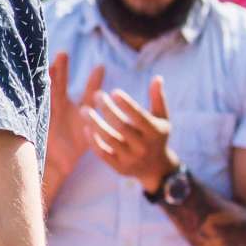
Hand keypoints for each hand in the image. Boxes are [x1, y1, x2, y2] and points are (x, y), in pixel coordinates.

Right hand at [44, 53, 105, 192]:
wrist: (56, 164)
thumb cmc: (73, 148)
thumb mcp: (91, 136)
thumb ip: (102, 128)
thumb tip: (122, 125)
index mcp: (80, 110)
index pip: (88, 94)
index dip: (94, 82)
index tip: (100, 67)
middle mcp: (62, 108)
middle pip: (61, 85)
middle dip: (61, 70)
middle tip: (62, 54)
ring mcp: (48, 113)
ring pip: (47, 93)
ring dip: (47, 79)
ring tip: (48, 64)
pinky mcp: (39, 121)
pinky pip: (37, 106)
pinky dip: (35, 94)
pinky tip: (32, 83)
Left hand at [83, 77, 176, 192]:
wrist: (155, 168)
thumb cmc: (156, 136)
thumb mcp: (162, 118)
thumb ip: (158, 98)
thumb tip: (157, 78)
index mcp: (154, 132)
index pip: (139, 117)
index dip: (126, 104)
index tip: (114, 91)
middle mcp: (143, 146)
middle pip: (122, 126)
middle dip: (108, 109)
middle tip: (97, 95)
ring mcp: (130, 158)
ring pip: (109, 139)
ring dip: (95, 123)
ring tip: (84, 109)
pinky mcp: (119, 168)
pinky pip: (103, 154)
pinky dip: (93, 141)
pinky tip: (86, 128)